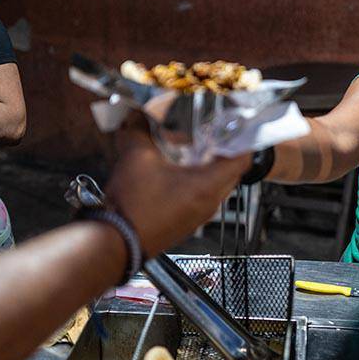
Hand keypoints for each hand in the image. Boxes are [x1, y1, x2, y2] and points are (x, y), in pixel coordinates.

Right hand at [103, 123, 249, 256]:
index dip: (240, 139)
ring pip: (216, 186)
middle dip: (222, 151)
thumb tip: (137, 118)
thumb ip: (140, 131)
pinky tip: (174, 173)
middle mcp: (210, 204)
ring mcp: (199, 216)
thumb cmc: (132, 209)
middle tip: (208, 135)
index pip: (242, 160)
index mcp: (208, 186)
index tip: (232, 127)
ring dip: (207, 168)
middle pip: (231, 172)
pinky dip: (196, 183)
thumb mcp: (136, 158)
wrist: (117, 242)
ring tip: (189, 151)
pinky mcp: (186, 223)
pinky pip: (202, 198)